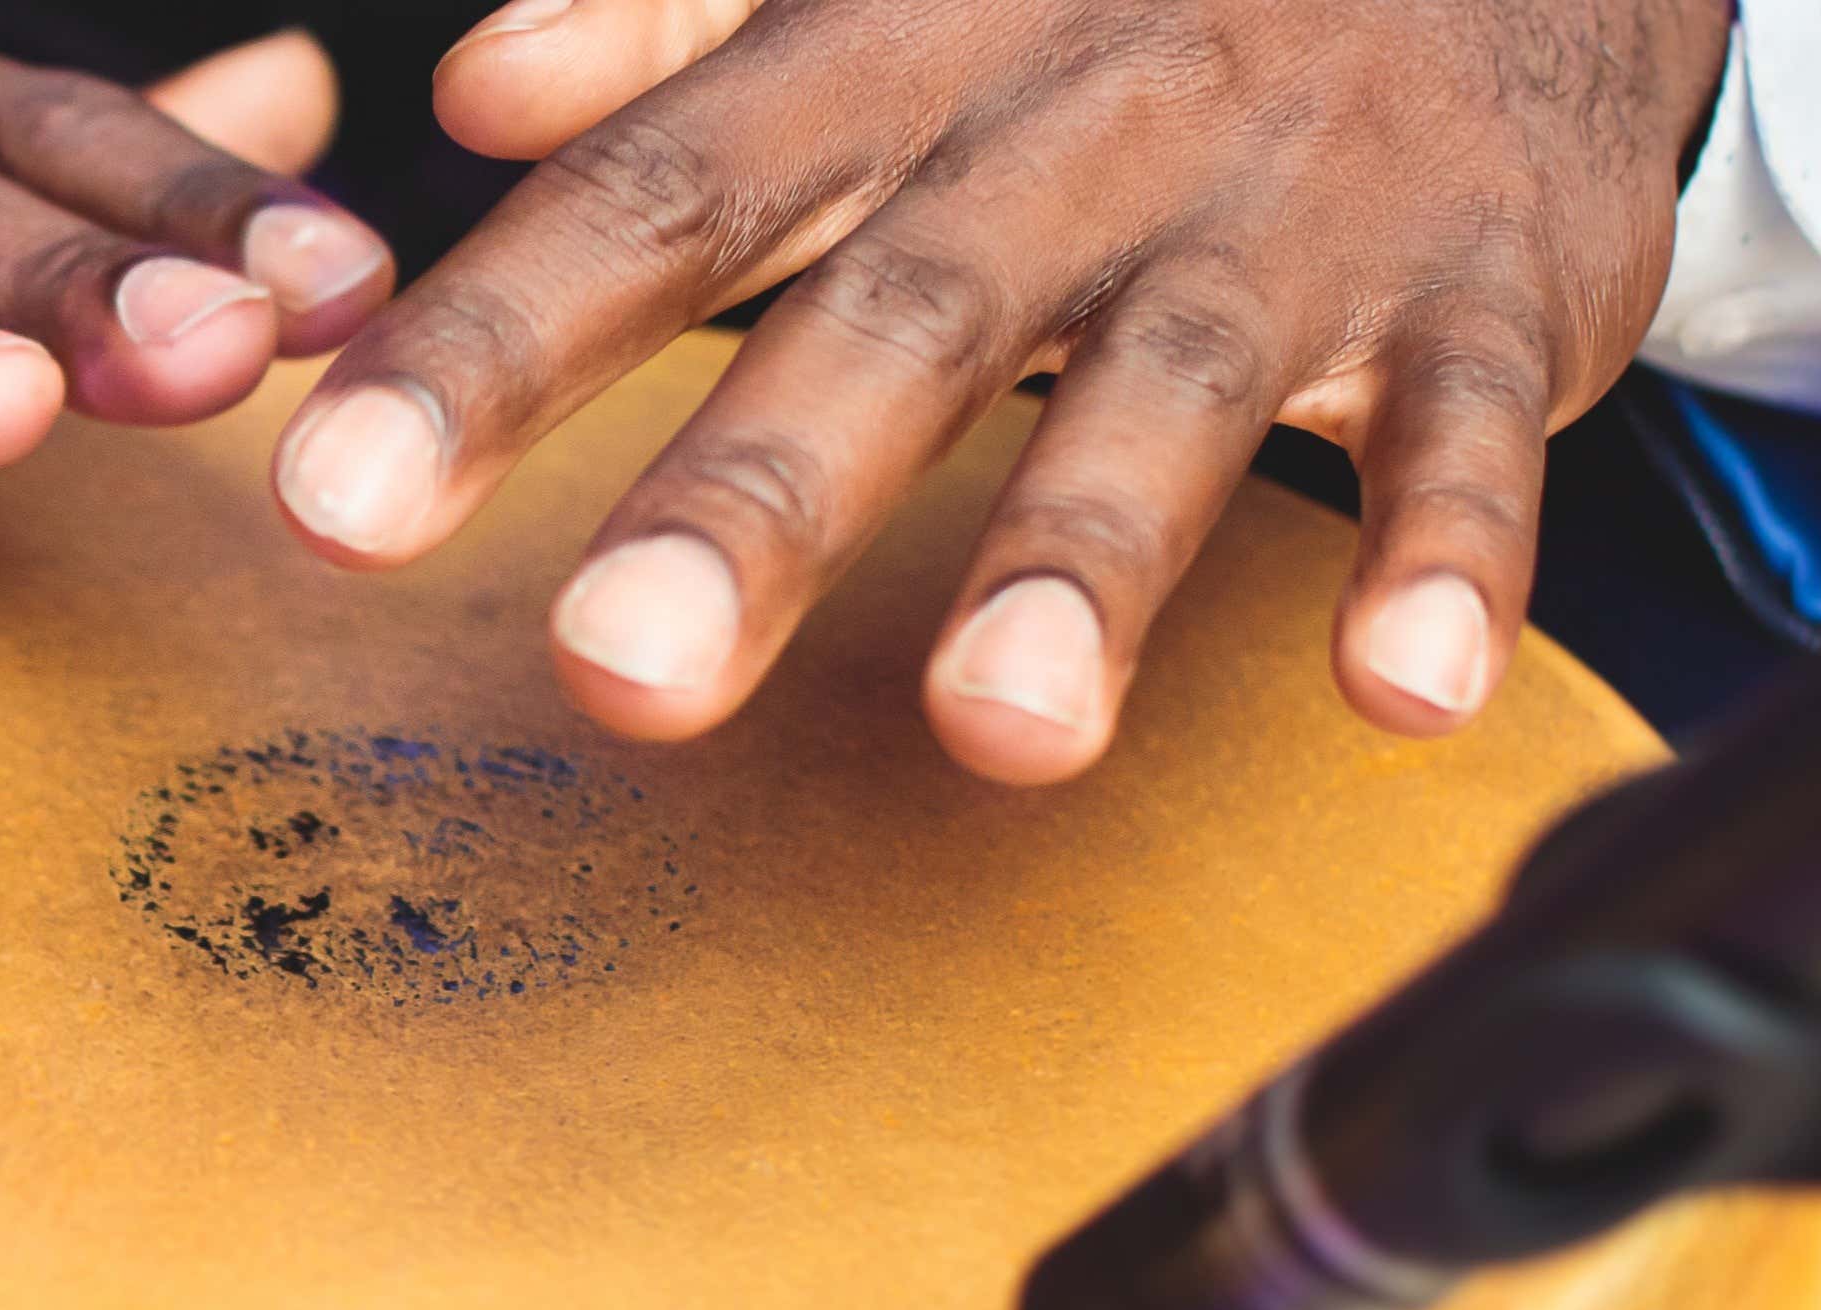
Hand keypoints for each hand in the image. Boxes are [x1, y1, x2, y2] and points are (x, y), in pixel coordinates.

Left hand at [274, 0, 1728, 781]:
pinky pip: (1471, 428)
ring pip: (1177, 383)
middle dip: (753, 499)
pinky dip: (1448, 551)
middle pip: (894, 316)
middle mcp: (1080, 125)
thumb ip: (673, 29)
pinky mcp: (1485, 290)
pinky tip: (1403, 691)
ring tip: (1003, 728)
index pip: (661, 198)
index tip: (335, 506)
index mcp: (899, 46)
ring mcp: (1291, 212)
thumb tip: (467, 91)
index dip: (493, 348)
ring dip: (1087, 554)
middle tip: (616, 672)